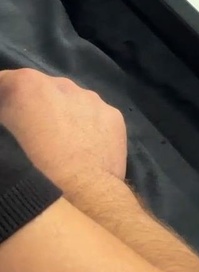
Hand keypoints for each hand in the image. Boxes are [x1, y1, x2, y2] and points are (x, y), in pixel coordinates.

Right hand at [0, 69, 126, 188]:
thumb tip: (10, 113)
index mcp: (30, 86)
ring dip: (62, 110)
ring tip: (58, 137)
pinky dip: (86, 122)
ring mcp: (93, 99)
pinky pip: (94, 113)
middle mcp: (63, 84)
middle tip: (28, 126)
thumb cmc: (36, 168)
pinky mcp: (114, 115)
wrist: (86, 190)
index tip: (4, 112)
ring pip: (72, 98)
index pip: (6, 81)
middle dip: (33, 102)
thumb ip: (10, 115)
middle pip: (42, 87)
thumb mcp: (10, 140)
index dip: (2, 94)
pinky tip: (83, 143)